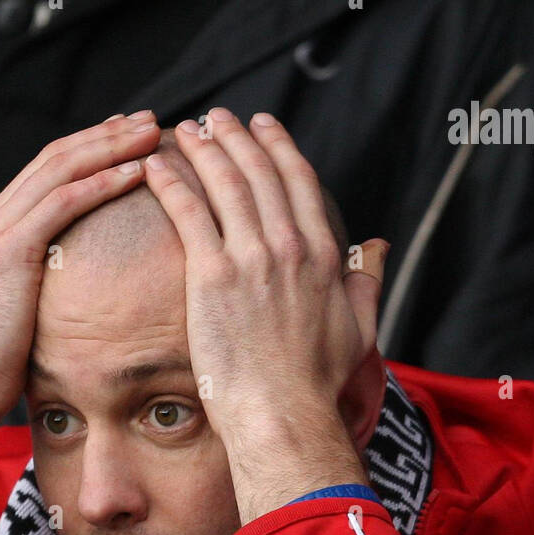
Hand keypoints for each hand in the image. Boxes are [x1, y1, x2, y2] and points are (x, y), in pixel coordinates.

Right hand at [0, 112, 159, 504]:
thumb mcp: (17, 317)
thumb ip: (38, 292)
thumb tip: (73, 300)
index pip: (45, 174)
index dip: (88, 150)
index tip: (125, 139)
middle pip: (55, 158)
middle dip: (104, 135)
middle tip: (147, 120)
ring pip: (61, 169)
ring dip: (109, 147)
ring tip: (149, 134)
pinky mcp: (9, 251)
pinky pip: (62, 203)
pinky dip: (100, 182)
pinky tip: (134, 172)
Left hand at [143, 108, 388, 516]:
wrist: (284, 415)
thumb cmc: (318, 384)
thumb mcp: (359, 328)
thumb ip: (366, 281)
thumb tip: (376, 247)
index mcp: (322, 256)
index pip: (299, 182)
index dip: (278, 147)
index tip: (263, 127)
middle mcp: (288, 246)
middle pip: (259, 173)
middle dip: (236, 137)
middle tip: (216, 118)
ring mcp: (250, 259)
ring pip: (224, 184)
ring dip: (203, 149)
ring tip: (186, 132)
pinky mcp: (213, 277)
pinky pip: (189, 214)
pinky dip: (172, 184)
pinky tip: (157, 167)